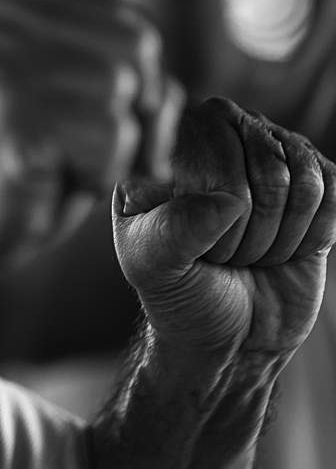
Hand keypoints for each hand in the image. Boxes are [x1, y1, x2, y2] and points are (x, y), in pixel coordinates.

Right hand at [0, 0, 183, 272]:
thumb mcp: (47, 102)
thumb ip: (100, 72)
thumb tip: (172, 89)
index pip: (124, 22)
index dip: (143, 87)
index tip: (119, 137)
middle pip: (133, 45)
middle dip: (140, 115)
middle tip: (103, 162)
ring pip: (124, 89)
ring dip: (113, 149)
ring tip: (59, 169)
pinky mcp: (10, 107)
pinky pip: (110, 134)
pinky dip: (97, 173)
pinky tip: (45, 184)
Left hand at [115, 97, 335, 359]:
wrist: (228, 331)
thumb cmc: (179, 293)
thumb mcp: (151, 268)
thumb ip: (172, 231)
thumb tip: (230, 200)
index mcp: (162, 151)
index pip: (210, 153)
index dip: (215, 213)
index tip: (198, 250)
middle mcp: (212, 137)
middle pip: (265, 161)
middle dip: (252, 227)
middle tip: (226, 257)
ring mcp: (262, 152)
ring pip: (303, 174)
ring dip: (284, 231)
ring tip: (252, 253)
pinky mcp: (309, 179)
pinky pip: (333, 187)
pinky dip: (313, 232)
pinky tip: (285, 250)